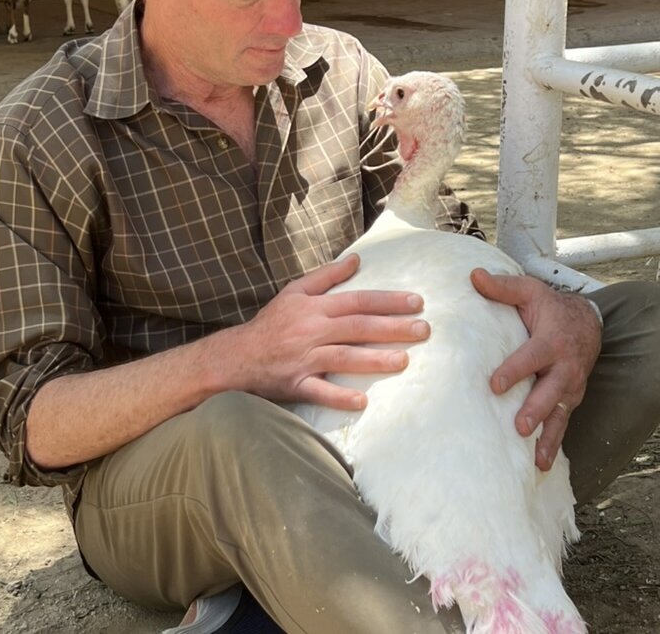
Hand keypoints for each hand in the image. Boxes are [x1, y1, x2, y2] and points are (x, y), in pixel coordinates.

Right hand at [238, 253, 428, 408]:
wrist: (236, 357)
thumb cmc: (271, 324)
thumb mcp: (294, 291)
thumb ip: (327, 276)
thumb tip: (356, 260)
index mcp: (314, 308)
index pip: (357, 301)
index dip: (387, 301)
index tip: (416, 303)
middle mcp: (312, 331)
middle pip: (357, 327)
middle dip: (392, 328)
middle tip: (423, 330)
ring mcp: (304, 359)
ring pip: (343, 358)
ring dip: (374, 359)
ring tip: (403, 361)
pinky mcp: (295, 384)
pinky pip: (318, 391)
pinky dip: (339, 397)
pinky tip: (362, 401)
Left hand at [470, 268, 601, 470]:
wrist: (587, 322)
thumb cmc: (549, 307)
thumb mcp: (529, 291)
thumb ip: (502, 287)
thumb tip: (473, 276)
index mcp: (551, 341)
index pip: (532, 357)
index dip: (515, 370)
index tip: (495, 385)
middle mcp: (565, 367)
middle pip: (551, 391)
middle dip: (536, 410)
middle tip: (519, 427)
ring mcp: (570, 386)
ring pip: (560, 414)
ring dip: (549, 437)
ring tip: (537, 460)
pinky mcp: (570, 400)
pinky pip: (563, 423)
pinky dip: (554, 444)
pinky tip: (542, 464)